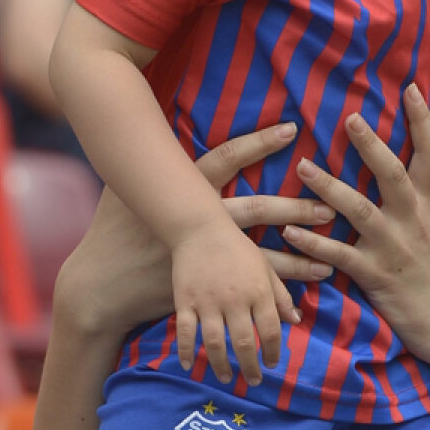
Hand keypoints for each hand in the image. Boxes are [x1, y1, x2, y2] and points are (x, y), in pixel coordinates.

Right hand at [55, 123, 332, 340]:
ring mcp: (204, 257)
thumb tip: (149, 124)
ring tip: (330, 259)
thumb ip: (149, 165)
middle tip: (330, 206)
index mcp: (183, 192)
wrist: (99, 286)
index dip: (258, 142)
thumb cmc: (111, 233)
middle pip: (257, 209)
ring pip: (260, 255)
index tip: (292, 128)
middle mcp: (198, 222)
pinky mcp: (206, 290)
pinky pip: (245, 293)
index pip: (226, 157)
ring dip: (297, 258)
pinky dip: (271, 298)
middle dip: (296, 207)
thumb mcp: (124, 191)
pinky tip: (296, 305)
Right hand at [172, 218, 295, 384]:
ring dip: (221, 365)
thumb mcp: (266, 268)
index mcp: (259, 291)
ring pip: (215, 343)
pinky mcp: (185, 301)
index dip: (273, 351)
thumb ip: (281, 295)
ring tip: (227, 378)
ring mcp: (208, 302)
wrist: (200, 228)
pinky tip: (189, 365)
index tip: (272, 364)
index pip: (271, 330)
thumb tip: (296, 320)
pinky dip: (186, 351)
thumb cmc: (238, 248)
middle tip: (254, 381)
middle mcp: (235, 300)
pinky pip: (186, 332)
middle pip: (245, 342)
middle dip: (251, 367)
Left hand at [285, 85, 429, 363]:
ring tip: (302, 168)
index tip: (410, 89)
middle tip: (349, 118)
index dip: (422, 121)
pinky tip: (289, 233)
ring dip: (329, 188)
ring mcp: (393, 247)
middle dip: (371, 146)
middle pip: (393, 175)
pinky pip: (339, 256)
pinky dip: (314, 244)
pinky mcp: (375, 274)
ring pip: (360, 211)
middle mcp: (413, 221)